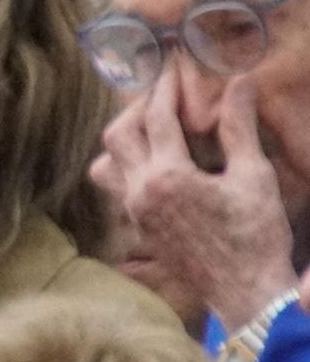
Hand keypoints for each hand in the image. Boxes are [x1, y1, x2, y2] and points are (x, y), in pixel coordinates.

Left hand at [105, 70, 295, 331]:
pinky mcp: (138, 228)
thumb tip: (238, 81)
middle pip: (118, 135)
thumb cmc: (256, 236)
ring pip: (107, 164)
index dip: (166, 87)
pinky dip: (126, 166)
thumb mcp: (254, 177)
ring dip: (123, 140)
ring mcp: (134, 213)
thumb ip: (239, 127)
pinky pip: (116, 188)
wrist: (247, 295)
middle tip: (162, 94)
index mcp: (166, 177)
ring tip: (151, 128)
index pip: (157, 117)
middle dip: (137, 109)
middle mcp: (139, 193)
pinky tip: (154, 162)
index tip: (174, 66)